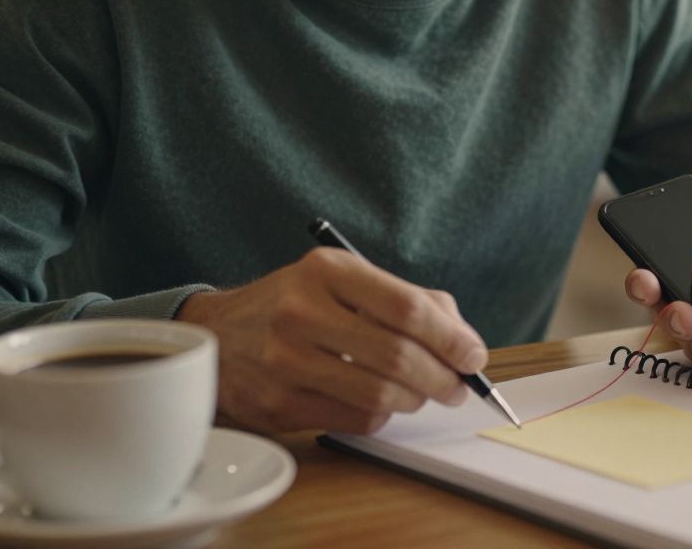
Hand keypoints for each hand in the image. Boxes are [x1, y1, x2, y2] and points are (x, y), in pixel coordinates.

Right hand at [177, 248, 487, 433]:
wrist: (218, 336)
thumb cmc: (298, 306)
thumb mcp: (345, 281)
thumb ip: (409, 300)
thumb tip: (464, 342)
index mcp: (327, 271)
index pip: (407, 307)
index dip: (451, 337)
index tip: (473, 355)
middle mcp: (301, 311)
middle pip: (399, 355)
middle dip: (443, 377)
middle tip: (458, 387)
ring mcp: (285, 360)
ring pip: (381, 395)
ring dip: (416, 400)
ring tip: (424, 395)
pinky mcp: (278, 403)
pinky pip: (356, 420)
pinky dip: (383, 416)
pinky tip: (383, 404)